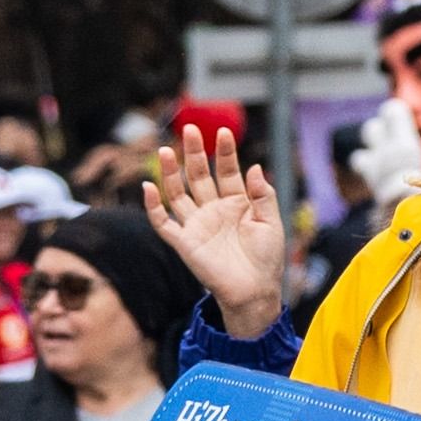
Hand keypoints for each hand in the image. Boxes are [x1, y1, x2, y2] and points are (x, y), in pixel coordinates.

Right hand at [150, 129, 292, 337]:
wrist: (255, 290)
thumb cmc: (266, 258)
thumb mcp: (271, 222)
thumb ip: (263, 195)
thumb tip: (254, 167)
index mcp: (237, 202)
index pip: (228, 171)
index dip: (225, 152)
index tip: (223, 132)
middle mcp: (214, 209)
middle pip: (200, 176)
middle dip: (195, 153)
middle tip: (189, 129)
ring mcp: (197, 224)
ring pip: (178, 193)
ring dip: (171, 173)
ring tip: (166, 151)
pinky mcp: (184, 242)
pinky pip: (163, 222)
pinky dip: (153, 207)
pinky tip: (148, 188)